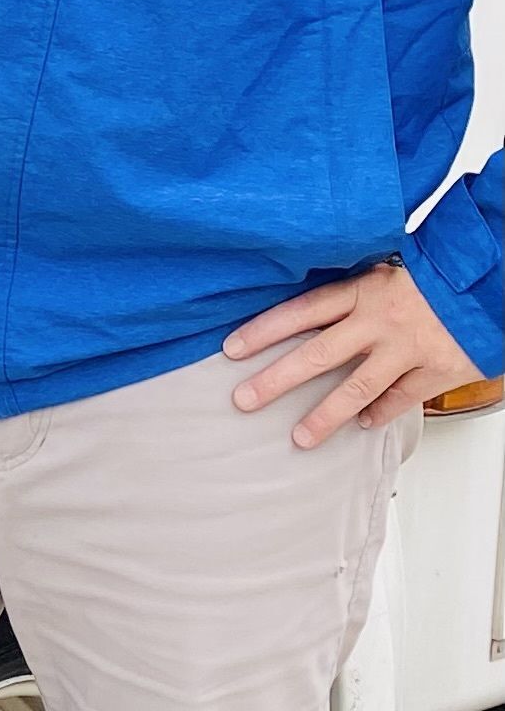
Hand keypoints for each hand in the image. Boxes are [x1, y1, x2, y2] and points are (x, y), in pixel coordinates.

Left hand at [225, 260, 479, 447]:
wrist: (488, 283)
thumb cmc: (433, 277)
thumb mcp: (384, 273)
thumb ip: (349, 295)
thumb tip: (304, 315)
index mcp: (362, 291)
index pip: (300, 311)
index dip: (264, 330)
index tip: (231, 349)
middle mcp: (379, 321)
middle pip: (318, 354)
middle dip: (277, 380)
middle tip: (245, 399)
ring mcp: (408, 348)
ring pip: (358, 387)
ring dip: (325, 415)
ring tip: (300, 437)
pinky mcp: (438, 369)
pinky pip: (402, 398)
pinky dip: (381, 413)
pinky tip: (364, 425)